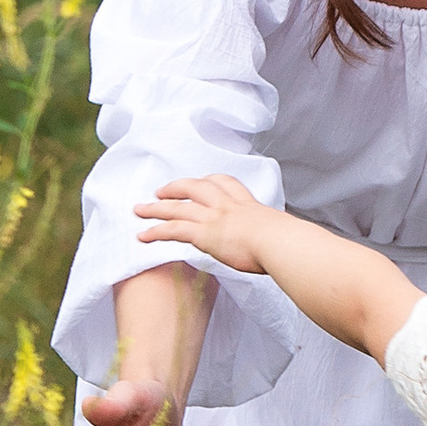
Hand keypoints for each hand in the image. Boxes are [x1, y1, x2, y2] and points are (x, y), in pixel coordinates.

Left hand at [134, 175, 276, 274]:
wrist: (281, 243)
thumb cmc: (286, 241)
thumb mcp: (280, 231)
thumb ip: (272, 233)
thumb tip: (281, 241)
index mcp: (247, 203)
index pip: (225, 183)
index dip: (210, 182)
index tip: (203, 182)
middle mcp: (227, 205)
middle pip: (195, 187)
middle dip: (176, 187)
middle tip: (161, 191)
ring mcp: (213, 217)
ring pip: (177, 207)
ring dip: (156, 208)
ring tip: (140, 210)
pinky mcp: (203, 233)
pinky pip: (172, 230)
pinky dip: (155, 231)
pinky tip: (143, 235)